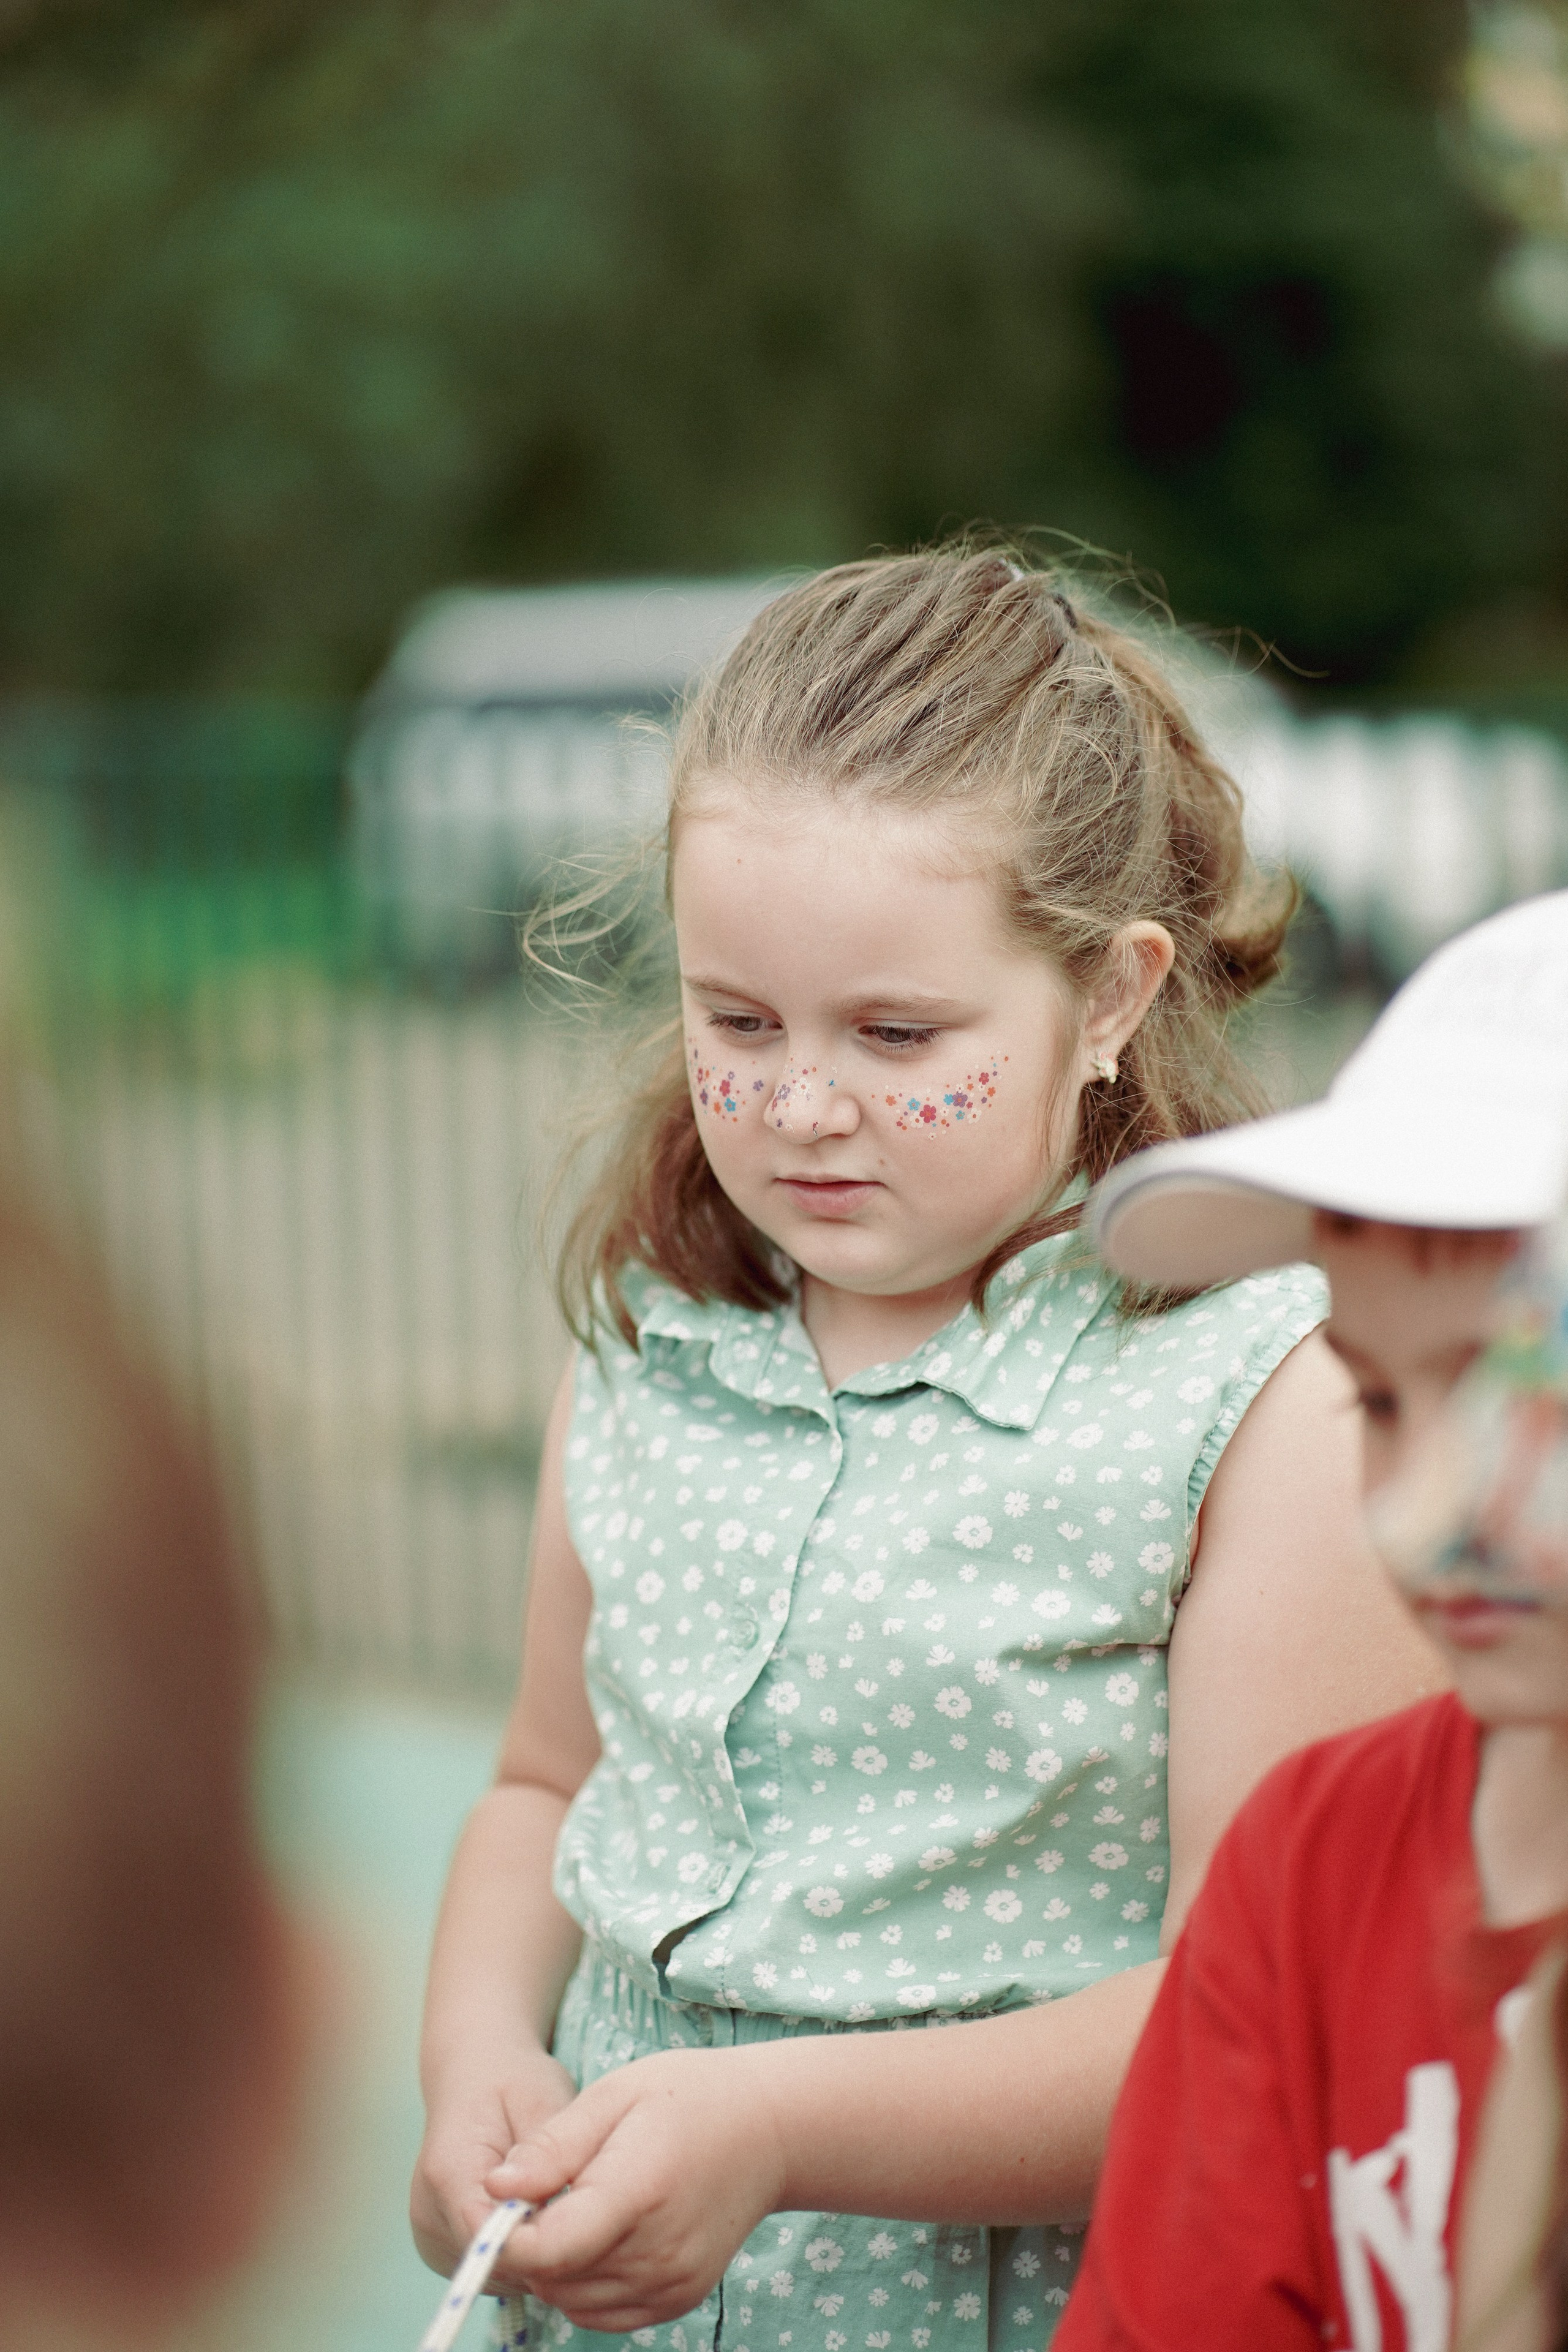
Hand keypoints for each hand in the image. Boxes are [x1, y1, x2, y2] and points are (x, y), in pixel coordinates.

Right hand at [411, 2043, 577, 2281]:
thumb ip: (544, 2157)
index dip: (538, 2244)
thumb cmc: (515, 2082)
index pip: (487, 2240)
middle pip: (493, 2266)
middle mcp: (428, 2213)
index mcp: (447, 2173)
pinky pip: (490, 2270)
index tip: (576, 2223)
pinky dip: (519, 2252)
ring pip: (494, 2274)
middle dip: (541, 2250)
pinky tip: (536, 2215)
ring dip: (531, 2254)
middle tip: (576, 2209)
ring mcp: (429, 2234)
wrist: (477, 2074)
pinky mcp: (441, 2246)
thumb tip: (545, 2215)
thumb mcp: (541, 2101)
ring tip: (555, 2204)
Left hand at [484, 2044, 787, 2326]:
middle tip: (544, 2190)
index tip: (503, 2201)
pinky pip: (602, 2313)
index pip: (549, 2249)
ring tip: (576, 2206)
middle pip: (554, 2278)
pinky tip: (601, 2233)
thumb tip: (495, 2187)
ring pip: (572, 2301)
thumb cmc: (689, 2097)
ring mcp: (672, 2283)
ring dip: (556, 2265)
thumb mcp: (615, 2094)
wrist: (769, 2130)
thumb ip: (553, 2146)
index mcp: (639, 2192)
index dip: (507, 2235)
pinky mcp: (678, 2300)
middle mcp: (658, 2253)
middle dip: (530, 2243)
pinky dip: (585, 2282)